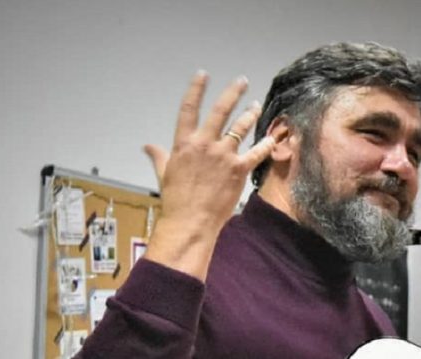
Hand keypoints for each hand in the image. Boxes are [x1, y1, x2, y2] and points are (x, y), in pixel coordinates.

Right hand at [143, 72, 275, 278]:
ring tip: (256, 106)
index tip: (203, 74)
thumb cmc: (175, 199)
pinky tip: (273, 136)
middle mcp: (205, 144)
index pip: (189, 108)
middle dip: (233, 93)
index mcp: (184, 143)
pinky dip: (266, 144)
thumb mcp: (165, 173)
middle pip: (221, 110)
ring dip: (250, 114)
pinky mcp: (239, 170)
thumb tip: (147, 146)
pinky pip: (256, 153)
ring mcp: (224, 156)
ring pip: (241, 127)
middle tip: (242, 81)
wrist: (190, 222)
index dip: (196, 88)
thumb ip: (159, 156)